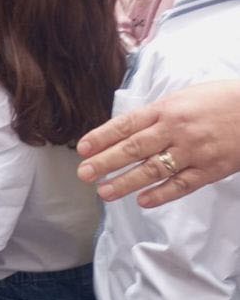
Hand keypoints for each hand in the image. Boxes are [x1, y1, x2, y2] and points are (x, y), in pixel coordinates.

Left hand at [77, 80, 239, 205]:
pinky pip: (182, 185)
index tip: (82, 148)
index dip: (102, 137)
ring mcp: (193, 151)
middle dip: (105, 161)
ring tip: (104, 192)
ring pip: (153, 169)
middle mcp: (175, 129)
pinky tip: (142, 201)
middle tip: (84, 173)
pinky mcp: (210, 169)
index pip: (126, 124)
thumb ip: (158, 114)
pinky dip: (161, 194)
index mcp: (165, 108)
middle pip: (134, 148)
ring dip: (126, 182)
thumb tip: (131, 129)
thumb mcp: (183, 97)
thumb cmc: (218, 100)